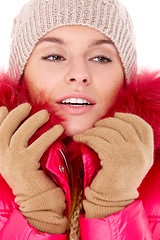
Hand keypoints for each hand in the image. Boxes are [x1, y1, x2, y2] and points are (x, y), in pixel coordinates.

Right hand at [0, 103, 66, 233]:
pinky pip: (39, 144)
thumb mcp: (15, 160)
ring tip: (45, 114)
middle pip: (5, 129)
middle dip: (16, 115)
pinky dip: (49, 135)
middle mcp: (2, 157)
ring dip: (34, 121)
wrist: (34, 198)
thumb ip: (13, 145)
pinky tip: (58, 130)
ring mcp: (13, 161)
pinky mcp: (27, 165)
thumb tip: (18, 126)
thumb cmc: (28, 177)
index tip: (5, 108)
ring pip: (21, 134)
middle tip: (28, 106)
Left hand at [74, 113, 153, 217]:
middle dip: (108, 122)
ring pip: (109, 132)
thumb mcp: (133, 161)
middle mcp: (141, 152)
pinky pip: (98, 140)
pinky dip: (87, 137)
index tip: (116, 115)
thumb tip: (117, 121)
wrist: (112, 200)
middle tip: (97, 125)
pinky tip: (80, 139)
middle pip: (124, 126)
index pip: (143, 127)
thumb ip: (131, 144)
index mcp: (147, 152)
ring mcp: (129, 155)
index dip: (129, 117)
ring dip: (94, 130)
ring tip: (87, 133)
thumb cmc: (118, 178)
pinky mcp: (113, 159)